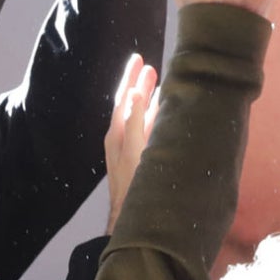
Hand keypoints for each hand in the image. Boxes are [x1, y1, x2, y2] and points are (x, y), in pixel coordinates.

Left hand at [103, 54, 159, 229]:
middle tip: (150, 67)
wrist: (132, 220)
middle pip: (130, 104)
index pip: (123, 98)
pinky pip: (147, 130)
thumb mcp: (133, 151)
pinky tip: (163, 113)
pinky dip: (154, 117)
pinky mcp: (141, 157)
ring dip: (148, 100)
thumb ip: (133, 122)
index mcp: (116, 134)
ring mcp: (131, 148)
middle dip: (139, 85)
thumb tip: (133, 92)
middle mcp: (121, 138)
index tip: (139, 59)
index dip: (131, 78)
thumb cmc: (132, 187)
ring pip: (139, 117)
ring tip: (158, 84)